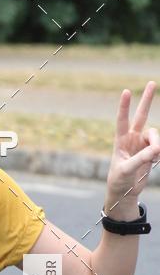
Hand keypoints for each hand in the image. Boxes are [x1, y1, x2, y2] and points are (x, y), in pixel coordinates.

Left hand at [106, 81, 159, 213]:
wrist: (124, 192)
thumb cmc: (119, 180)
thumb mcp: (126, 170)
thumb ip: (141, 158)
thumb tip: (156, 149)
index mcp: (120, 141)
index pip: (122, 120)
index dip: (124, 106)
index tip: (126, 91)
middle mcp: (132, 139)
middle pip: (141, 116)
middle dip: (147, 100)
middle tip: (152, 83)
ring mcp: (142, 144)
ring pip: (155, 135)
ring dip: (157, 143)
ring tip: (155, 156)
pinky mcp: (151, 151)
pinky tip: (155, 160)